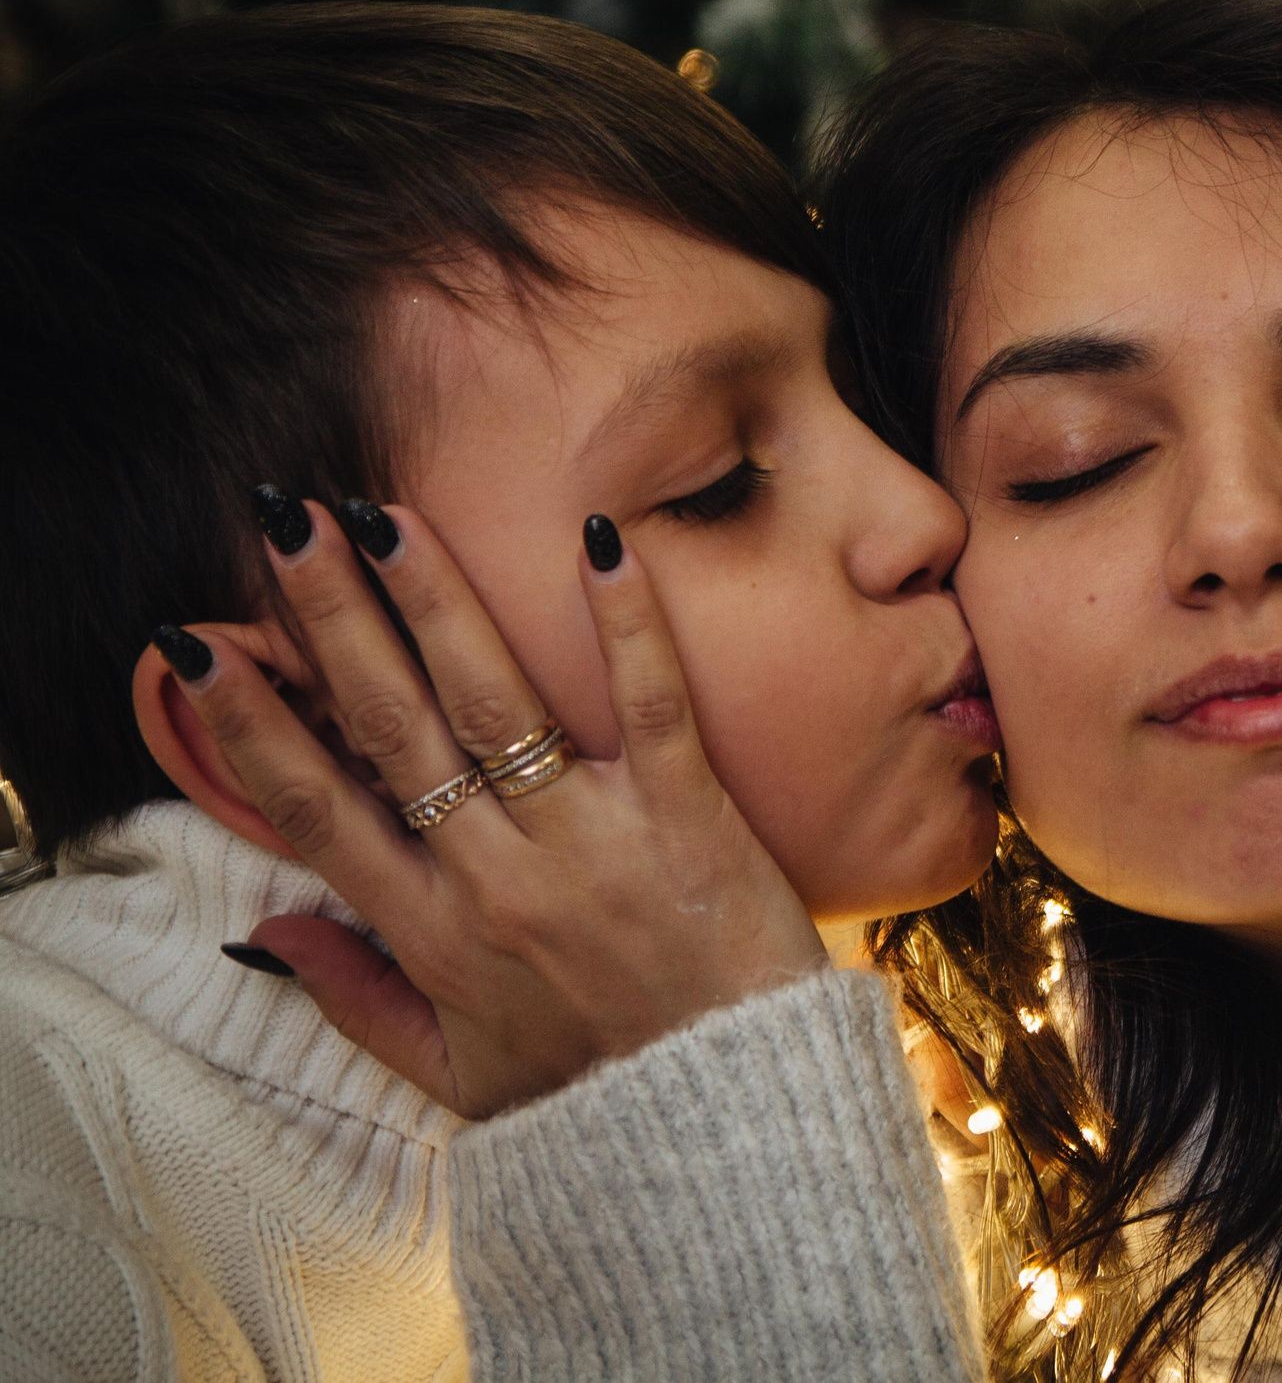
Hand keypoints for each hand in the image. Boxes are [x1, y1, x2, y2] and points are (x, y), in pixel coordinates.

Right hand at [169, 503, 827, 1116]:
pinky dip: (626, 621)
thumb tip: (269, 930)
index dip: (249, 727)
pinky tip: (600, 538)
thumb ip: (357, 1000)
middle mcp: (498, 874)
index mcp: (433, 932)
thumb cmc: (598, 1094)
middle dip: (331, 619)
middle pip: (393, 726)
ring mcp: (592, 839)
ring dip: (435, 601)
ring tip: (383, 515)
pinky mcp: (689, 816)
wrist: (734, 1115)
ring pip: (495, 700)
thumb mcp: (458, 1073)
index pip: (315, 809)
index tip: (198, 652)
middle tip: (288, 525)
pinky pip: (652, 703)